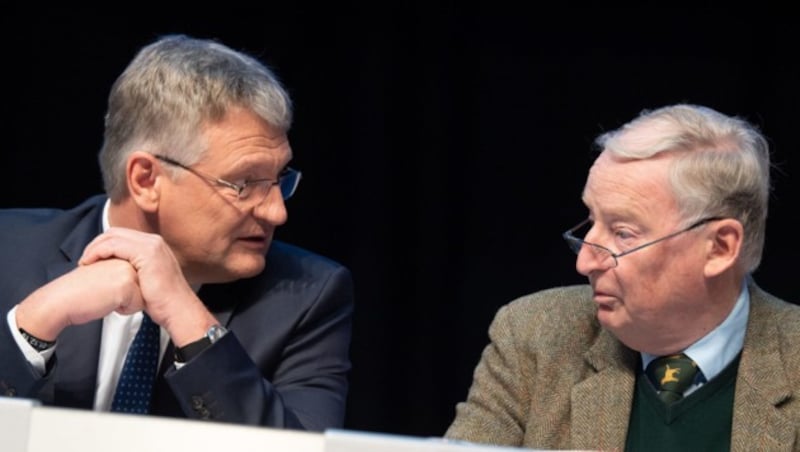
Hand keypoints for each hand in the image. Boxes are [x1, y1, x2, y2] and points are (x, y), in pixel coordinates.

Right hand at [16, 258, 143, 340]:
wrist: (60, 300)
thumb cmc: (79, 291)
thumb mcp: (105, 273)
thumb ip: (122, 271)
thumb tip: (139, 280)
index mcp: (121, 255)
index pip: (139, 280)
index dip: (124, 290)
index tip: (106, 288)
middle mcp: (126, 259)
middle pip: (144, 288)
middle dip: (127, 296)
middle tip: (103, 292)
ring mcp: (127, 270)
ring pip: (143, 296)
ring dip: (126, 302)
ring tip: (105, 296)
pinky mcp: (126, 285)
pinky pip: (138, 305)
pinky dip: (124, 310)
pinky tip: (106, 303)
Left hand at [79, 227, 217, 344]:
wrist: (178, 310)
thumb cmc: (162, 302)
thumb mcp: (146, 280)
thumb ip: (134, 270)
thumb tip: (117, 272)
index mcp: (154, 245)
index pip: (122, 236)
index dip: (103, 245)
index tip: (91, 259)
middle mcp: (154, 241)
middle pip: (116, 232)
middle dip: (96, 244)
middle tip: (84, 259)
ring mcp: (151, 245)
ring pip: (113, 236)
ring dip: (95, 248)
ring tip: (85, 262)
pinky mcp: (146, 253)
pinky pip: (114, 246)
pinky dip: (99, 252)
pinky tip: (91, 263)